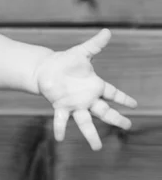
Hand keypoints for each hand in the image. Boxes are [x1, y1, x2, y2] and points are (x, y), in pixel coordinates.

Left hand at [34, 28, 137, 150]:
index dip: (124, 98)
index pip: (113, 93)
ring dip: (91, 135)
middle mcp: (87, 98)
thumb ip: (95, 45)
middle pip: (105, 111)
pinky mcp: (60, 107)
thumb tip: (107, 31)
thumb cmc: (65, 61)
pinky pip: (61, 120)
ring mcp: (75, 105)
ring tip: (96, 148)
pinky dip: (60, 128)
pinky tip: (60, 138)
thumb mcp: (82, 52)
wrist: (45, 68)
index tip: (134, 105)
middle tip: (127, 126)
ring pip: (85, 122)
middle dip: (116, 119)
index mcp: (95, 86)